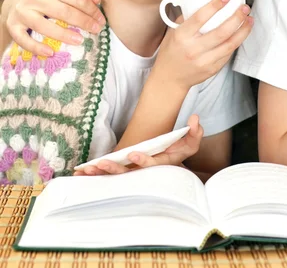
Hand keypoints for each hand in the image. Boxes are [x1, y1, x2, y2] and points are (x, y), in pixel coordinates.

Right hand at [1, 0, 105, 55]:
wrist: (14, 0)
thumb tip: (97, 0)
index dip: (91, 10)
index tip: (101, 19)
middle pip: (63, 11)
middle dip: (83, 22)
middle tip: (96, 30)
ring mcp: (22, 12)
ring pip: (44, 25)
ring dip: (63, 35)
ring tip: (79, 41)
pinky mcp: (13, 26)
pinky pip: (24, 40)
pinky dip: (36, 48)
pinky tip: (50, 53)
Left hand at [74, 115, 203, 175]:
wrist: (172, 157)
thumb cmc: (181, 148)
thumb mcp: (192, 140)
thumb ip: (195, 131)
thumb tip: (194, 118)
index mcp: (160, 164)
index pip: (151, 164)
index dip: (142, 161)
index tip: (134, 153)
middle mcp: (145, 171)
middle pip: (128, 174)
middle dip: (114, 170)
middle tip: (101, 165)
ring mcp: (134, 172)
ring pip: (116, 176)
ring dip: (101, 174)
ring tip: (87, 170)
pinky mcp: (125, 170)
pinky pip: (109, 174)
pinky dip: (96, 174)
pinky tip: (81, 173)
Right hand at [154, 0, 252, 90]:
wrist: (170, 77)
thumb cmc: (172, 50)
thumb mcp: (173, 31)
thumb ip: (187, 17)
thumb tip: (205, 1)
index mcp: (182, 36)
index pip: (200, 18)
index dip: (215, 6)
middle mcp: (193, 49)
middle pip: (221, 32)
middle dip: (236, 18)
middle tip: (244, 7)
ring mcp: (204, 61)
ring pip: (229, 44)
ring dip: (243, 30)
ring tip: (249, 19)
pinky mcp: (212, 69)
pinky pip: (228, 54)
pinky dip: (236, 42)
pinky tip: (241, 33)